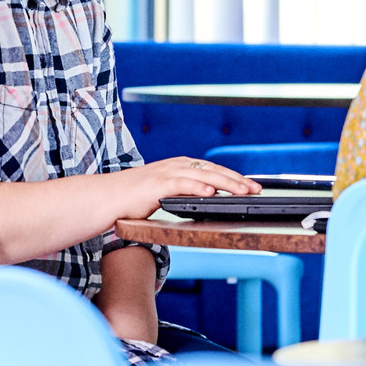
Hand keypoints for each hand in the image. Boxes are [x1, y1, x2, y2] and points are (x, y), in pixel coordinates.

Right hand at [122, 156, 260, 216]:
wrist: (108, 197)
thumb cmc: (135, 198)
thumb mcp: (167, 192)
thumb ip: (185, 193)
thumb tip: (208, 199)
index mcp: (181, 166)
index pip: (214, 170)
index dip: (235, 177)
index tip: (252, 186)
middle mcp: (177, 165)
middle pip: (214, 171)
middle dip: (238, 180)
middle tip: (256, 189)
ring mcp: (167, 173)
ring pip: (203, 175)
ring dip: (226, 183)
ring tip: (243, 190)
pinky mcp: (157, 184)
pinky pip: (182, 184)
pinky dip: (198, 187)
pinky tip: (211, 192)